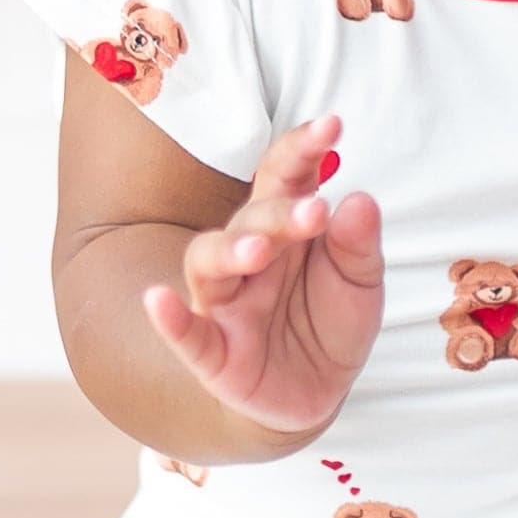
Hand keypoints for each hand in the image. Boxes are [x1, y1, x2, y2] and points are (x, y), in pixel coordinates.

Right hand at [141, 116, 383, 440]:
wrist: (317, 393)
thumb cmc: (332, 321)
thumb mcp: (361, 283)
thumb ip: (359, 244)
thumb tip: (360, 199)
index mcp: (285, 226)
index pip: (285, 176)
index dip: (302, 148)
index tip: (332, 125)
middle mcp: (249, 255)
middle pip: (250, 218)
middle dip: (279, 212)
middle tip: (315, 211)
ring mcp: (226, 301)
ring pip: (208, 263)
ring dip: (229, 251)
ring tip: (256, 250)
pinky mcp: (213, 353)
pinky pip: (186, 334)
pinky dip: (169, 320)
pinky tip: (156, 301)